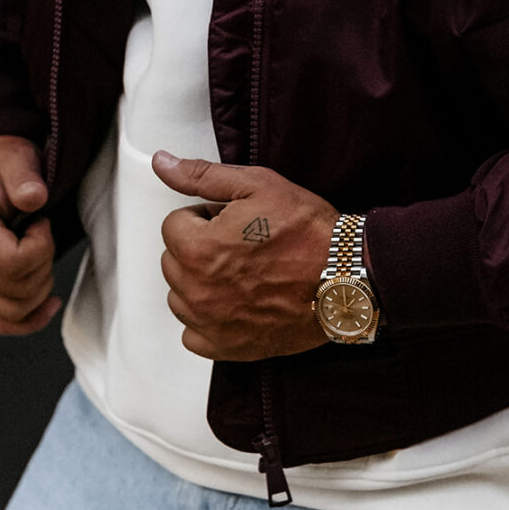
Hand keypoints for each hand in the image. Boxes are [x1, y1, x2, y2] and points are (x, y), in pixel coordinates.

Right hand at [0, 135, 60, 336]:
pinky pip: (2, 322)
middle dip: (44, 264)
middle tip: (41, 233)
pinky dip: (29, 320)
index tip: (41, 222)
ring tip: (39, 253)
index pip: (11, 264)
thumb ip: (24, 178)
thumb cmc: (2, 166)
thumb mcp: (16, 160)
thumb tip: (33, 197)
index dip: (41, 247)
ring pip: (13, 311)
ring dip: (40, 287)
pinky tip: (49, 305)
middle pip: (16, 291)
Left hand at [154, 151, 335, 360]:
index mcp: (198, 248)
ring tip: (241, 274)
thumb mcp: (256, 185)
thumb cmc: (307, 232)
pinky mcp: (226, 347)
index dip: (204, 218)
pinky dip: (207, 321)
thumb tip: (162, 162)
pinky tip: (236, 304)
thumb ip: (201, 175)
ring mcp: (210, 323)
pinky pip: (193, 334)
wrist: (346, 277)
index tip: (231, 222)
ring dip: (200, 284)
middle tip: (240, 245)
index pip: (174, 225)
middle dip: (199, 249)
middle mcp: (197, 290)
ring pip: (181, 297)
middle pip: (174, 261)